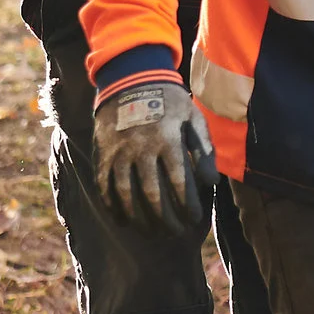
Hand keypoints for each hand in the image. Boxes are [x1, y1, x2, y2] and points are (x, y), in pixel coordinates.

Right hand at [93, 75, 215, 235]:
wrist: (130, 80)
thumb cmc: (169, 102)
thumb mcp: (193, 118)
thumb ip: (204, 150)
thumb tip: (211, 183)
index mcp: (167, 140)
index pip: (179, 181)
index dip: (188, 205)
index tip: (195, 219)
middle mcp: (141, 148)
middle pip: (152, 194)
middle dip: (165, 218)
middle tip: (175, 232)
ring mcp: (119, 152)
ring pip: (127, 194)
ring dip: (139, 218)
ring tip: (152, 232)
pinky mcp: (102, 154)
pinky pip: (105, 186)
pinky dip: (112, 206)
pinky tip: (123, 221)